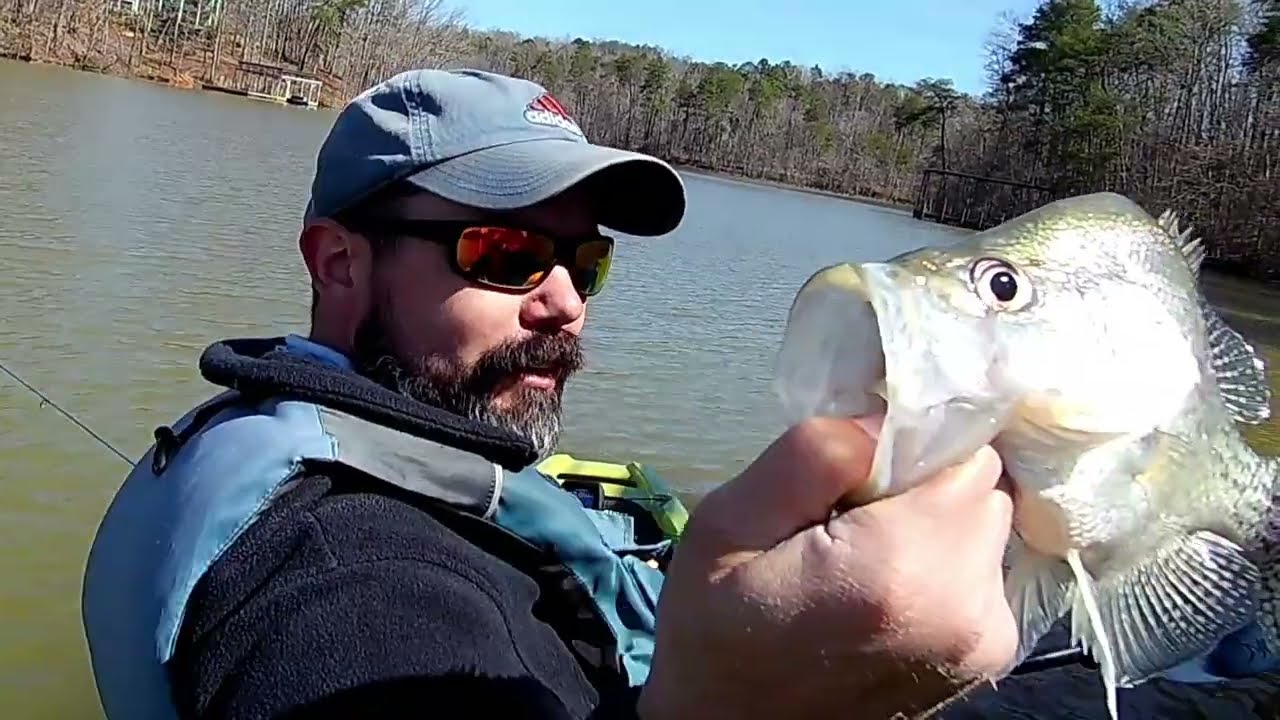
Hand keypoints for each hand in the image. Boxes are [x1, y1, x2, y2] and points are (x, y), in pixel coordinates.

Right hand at [638, 416, 1016, 719]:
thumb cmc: (717, 631)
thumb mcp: (728, 526)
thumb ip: (810, 457)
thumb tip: (883, 414)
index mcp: (902, 568)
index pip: (968, 451)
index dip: (914, 440)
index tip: (855, 468)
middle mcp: (965, 605)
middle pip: (985, 486)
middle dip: (925, 479)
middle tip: (848, 512)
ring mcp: (987, 638)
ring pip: (987, 522)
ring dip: (935, 519)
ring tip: (861, 553)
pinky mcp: (990, 655)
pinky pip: (983, 565)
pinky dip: (942, 558)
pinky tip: (881, 583)